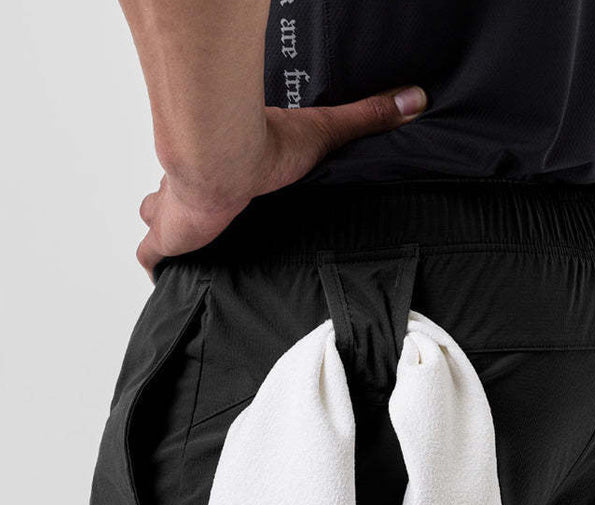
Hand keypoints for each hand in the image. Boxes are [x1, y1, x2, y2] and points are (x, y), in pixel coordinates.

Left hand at [137, 85, 427, 279]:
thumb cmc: (265, 146)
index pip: (213, 171)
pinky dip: (159, 272)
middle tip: (201, 227)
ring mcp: (173, 213)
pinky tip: (171, 286)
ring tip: (187, 256)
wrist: (226, 158)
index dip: (216, 184)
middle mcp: (192, 186)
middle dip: (182, 208)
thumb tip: (415, 100)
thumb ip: (367, 118)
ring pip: (156, 222)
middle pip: (175, 195)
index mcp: (223, 164)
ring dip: (167, 235)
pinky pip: (151, 259)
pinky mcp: (167, 238)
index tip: (226, 195)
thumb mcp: (325, 132)